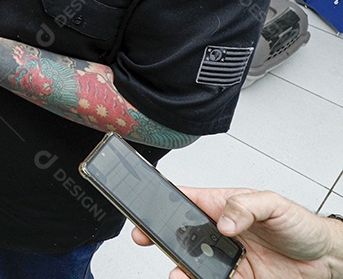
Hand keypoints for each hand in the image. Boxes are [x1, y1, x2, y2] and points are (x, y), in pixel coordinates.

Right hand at [131, 187, 342, 278]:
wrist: (326, 259)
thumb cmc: (301, 224)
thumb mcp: (274, 204)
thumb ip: (245, 206)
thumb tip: (223, 220)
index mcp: (222, 205)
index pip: (185, 199)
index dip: (161, 201)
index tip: (145, 208)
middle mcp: (220, 230)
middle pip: (182, 233)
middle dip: (161, 236)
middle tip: (147, 238)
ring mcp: (227, 256)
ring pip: (194, 262)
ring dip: (182, 267)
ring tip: (177, 272)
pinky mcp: (238, 278)